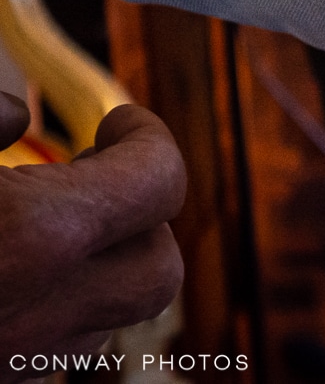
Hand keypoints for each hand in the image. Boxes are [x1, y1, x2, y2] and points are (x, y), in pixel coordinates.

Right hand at [0, 102, 185, 379]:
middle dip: (144, 217)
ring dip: (101, 270)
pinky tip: (9, 274)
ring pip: (108, 322)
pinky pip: (52, 355)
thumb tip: (16, 114)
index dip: (148, 138)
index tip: (121, 121)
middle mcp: (44, 310)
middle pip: (159, 268)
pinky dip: (52, 312)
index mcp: (40, 233)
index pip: (160, 181)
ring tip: (53, 225)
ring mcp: (17, 362)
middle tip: (94, 178)